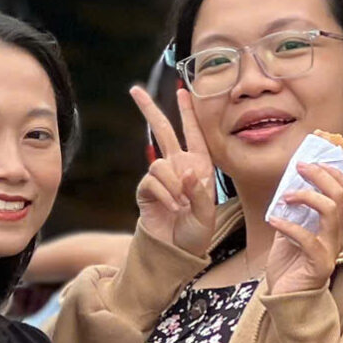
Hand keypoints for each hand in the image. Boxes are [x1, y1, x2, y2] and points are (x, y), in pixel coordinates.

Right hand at [130, 84, 221, 256]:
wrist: (176, 252)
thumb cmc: (197, 233)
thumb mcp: (207, 214)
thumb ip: (199, 192)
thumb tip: (185, 170)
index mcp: (199, 166)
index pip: (193, 133)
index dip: (188, 112)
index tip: (182, 91)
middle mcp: (179, 166)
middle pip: (162, 131)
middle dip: (149, 110)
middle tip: (134, 90)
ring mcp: (161, 177)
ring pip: (159, 163)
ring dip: (172, 184)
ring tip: (181, 204)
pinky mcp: (146, 190)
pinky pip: (152, 181)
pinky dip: (164, 194)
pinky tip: (172, 207)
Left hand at [263, 159, 342, 296]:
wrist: (286, 300)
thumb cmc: (289, 266)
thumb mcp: (288, 231)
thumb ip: (291, 211)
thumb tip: (286, 184)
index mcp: (333, 226)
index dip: (333, 172)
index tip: (310, 160)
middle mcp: (336, 235)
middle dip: (322, 176)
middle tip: (300, 167)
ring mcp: (330, 250)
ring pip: (331, 212)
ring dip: (307, 197)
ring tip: (285, 197)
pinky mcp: (319, 265)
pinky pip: (308, 239)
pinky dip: (289, 226)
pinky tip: (273, 221)